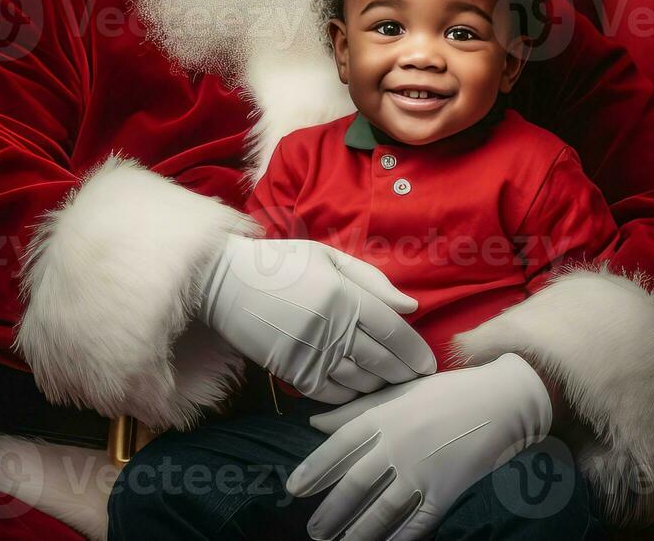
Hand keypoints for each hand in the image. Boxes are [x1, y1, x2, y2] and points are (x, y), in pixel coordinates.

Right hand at [198, 236, 436, 403]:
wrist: (224, 283)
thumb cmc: (280, 263)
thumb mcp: (327, 256)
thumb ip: (371, 280)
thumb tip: (410, 306)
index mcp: (344, 294)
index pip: (393, 330)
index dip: (416, 351)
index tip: (428, 364)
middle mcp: (332, 326)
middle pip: (382, 360)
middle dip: (405, 374)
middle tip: (418, 382)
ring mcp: (311, 352)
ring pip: (360, 381)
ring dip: (380, 386)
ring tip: (393, 387)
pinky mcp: (292, 371)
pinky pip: (332, 393)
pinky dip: (351, 397)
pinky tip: (359, 392)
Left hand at [287, 353, 552, 539]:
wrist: (500, 401)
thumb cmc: (445, 393)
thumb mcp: (397, 394)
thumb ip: (354, 409)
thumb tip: (313, 421)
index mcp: (383, 417)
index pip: (339, 446)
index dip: (314, 469)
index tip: (294, 489)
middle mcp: (397, 445)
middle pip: (355, 484)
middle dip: (331, 512)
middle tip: (313, 531)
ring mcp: (422, 470)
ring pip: (381, 510)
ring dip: (358, 533)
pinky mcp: (445, 491)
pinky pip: (416, 522)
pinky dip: (398, 538)